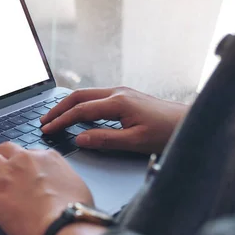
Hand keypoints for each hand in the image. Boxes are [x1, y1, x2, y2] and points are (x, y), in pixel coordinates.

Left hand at [0, 143, 92, 234]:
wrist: (65, 225)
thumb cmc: (76, 211)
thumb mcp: (78, 186)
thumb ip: (64, 180)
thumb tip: (63, 188)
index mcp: (48, 157)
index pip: (30, 152)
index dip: (23, 161)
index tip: (21, 169)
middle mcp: (25, 160)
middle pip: (5, 148)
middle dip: (0, 155)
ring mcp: (7, 174)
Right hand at [40, 87, 188, 153]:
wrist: (190, 122)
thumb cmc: (166, 133)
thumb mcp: (135, 142)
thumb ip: (105, 140)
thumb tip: (79, 139)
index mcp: (118, 102)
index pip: (80, 110)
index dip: (61, 120)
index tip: (47, 129)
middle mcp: (118, 92)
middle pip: (79, 96)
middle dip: (59, 108)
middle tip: (44, 121)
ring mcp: (122, 92)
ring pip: (87, 95)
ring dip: (69, 105)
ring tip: (55, 117)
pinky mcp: (126, 97)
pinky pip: (96, 97)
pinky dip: (81, 105)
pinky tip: (78, 114)